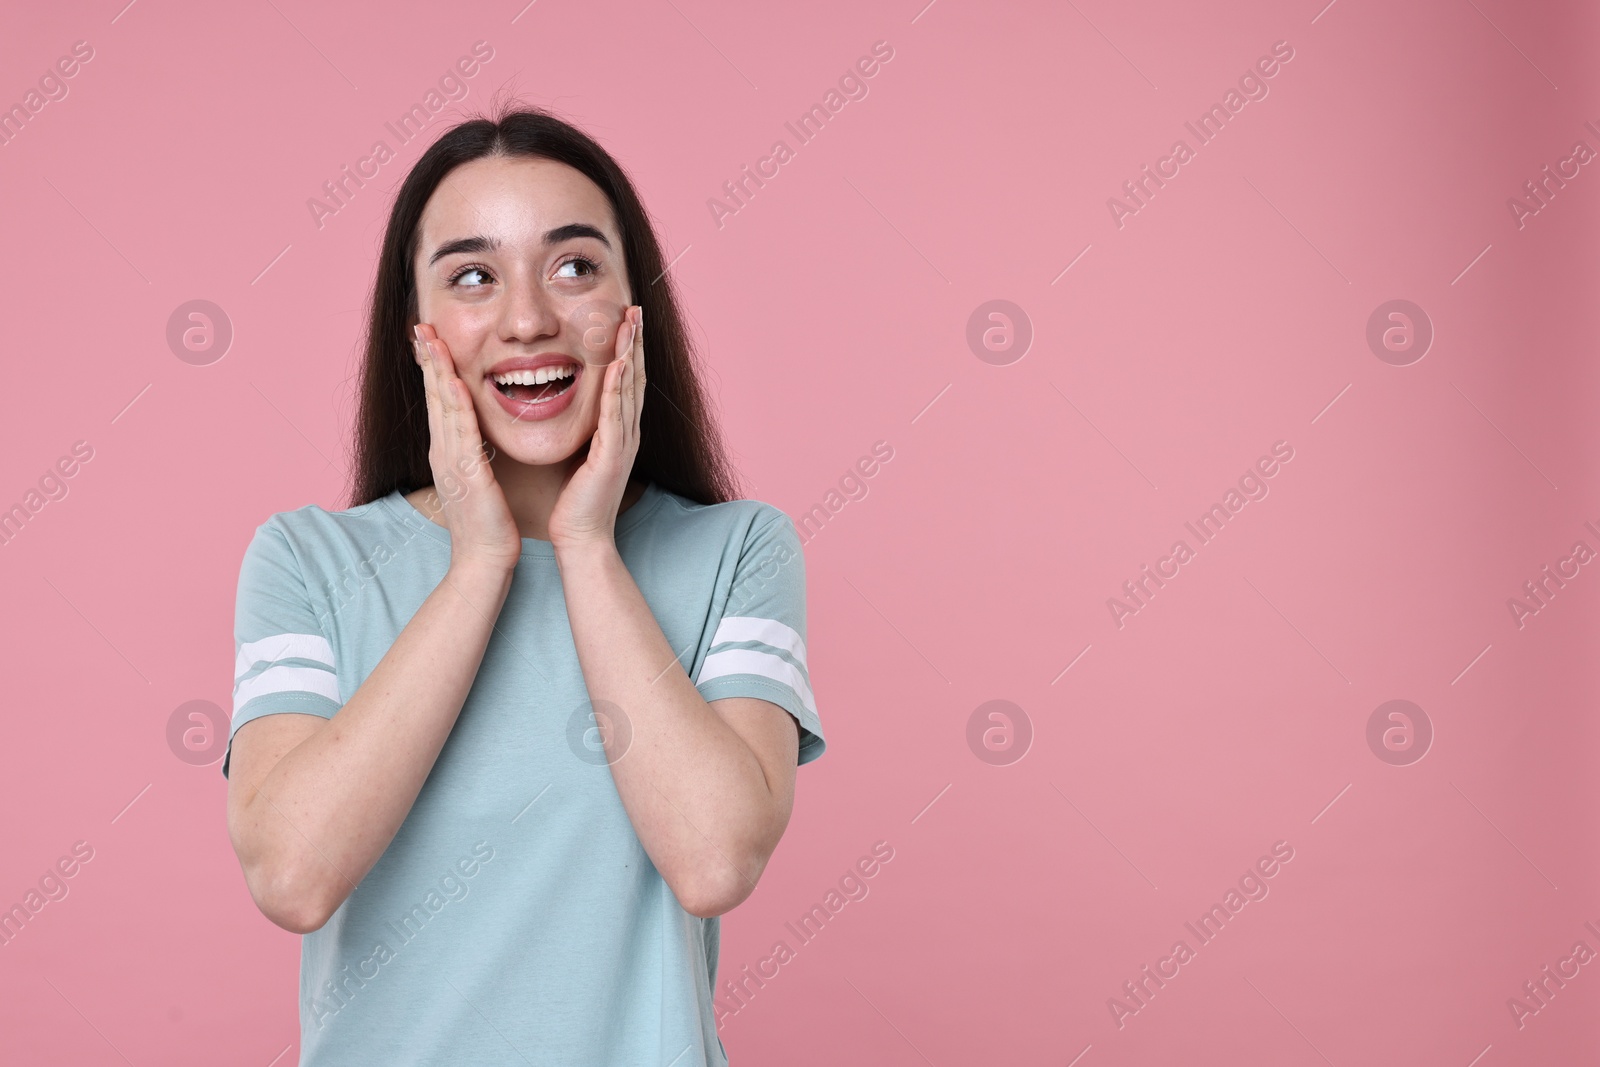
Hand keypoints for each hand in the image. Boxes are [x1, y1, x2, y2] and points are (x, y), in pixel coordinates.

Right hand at [413, 324, 523, 571]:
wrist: (485, 561)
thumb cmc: (488, 527)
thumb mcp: (478, 484)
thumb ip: (474, 460)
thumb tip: (476, 444)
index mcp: (448, 453)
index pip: (440, 403)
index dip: (435, 370)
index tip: (431, 340)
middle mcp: (443, 452)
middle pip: (433, 396)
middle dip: (428, 359)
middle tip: (421, 326)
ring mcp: (450, 461)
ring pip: (442, 406)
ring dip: (436, 370)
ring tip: (430, 339)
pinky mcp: (465, 472)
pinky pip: (460, 430)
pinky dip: (455, 402)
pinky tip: (452, 380)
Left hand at [548, 304, 644, 549]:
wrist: (581, 537)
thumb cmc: (576, 502)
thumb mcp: (581, 457)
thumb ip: (584, 433)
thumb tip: (575, 411)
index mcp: (618, 433)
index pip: (625, 382)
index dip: (627, 350)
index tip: (624, 320)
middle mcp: (626, 434)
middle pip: (635, 378)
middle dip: (635, 342)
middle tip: (635, 309)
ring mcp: (622, 444)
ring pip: (629, 390)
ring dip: (631, 355)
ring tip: (631, 324)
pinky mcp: (611, 456)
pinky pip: (615, 415)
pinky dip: (617, 388)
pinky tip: (617, 365)